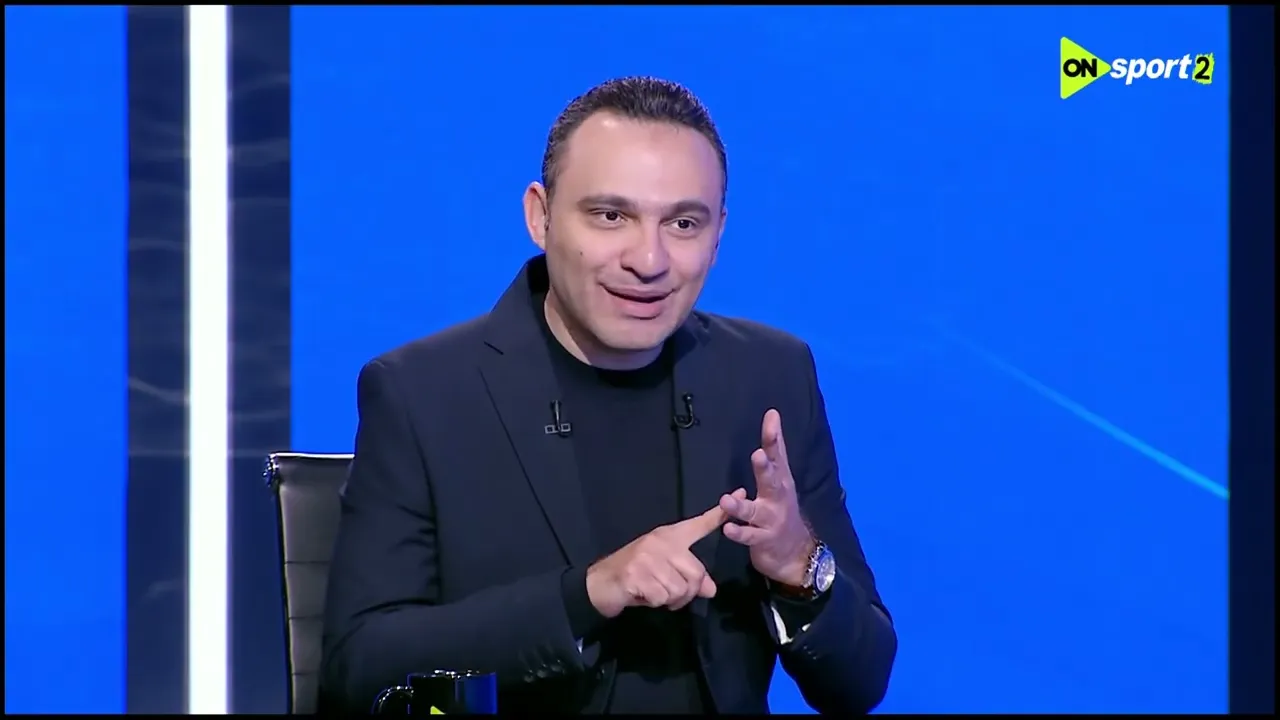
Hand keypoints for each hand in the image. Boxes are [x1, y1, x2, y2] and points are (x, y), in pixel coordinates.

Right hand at [585, 505, 728, 618]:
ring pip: (681, 589)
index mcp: (669, 537)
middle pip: (696, 573)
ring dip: (671, 600)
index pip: (699, 524)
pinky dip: (655, 603)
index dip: (720, 514)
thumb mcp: (666, 574)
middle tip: (670, 595)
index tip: (741, 493)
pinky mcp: (637, 574)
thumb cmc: (637, 576)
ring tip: (655, 593)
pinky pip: (663, 598)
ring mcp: (648, 557)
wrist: (601, 583)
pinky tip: (643, 595)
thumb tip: (711, 589)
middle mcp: (661, 543)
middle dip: (687, 593)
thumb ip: (689, 578)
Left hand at [720, 409, 815, 586]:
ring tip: (726, 499)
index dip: (774, 437)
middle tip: (757, 454)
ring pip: (755, 511)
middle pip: (772, 480)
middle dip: (764, 468)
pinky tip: (727, 528)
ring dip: (740, 506)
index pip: (777, 455)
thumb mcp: (781, 480)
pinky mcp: (764, 540)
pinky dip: (739, 533)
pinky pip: (750, 536)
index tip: (771, 416)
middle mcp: (778, 498)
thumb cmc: (781, 510)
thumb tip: (772, 415)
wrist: (797, 554)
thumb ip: (774, 451)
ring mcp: (772, 520)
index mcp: (781, 481)